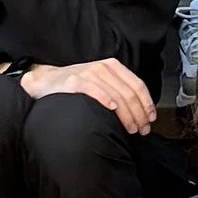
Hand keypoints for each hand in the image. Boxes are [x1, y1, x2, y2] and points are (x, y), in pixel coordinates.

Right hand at [19, 56, 155, 133]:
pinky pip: (94, 90)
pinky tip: (111, 110)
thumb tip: (140, 111)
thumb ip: (118, 91)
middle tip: (142, 129)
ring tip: (131, 129)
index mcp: (112, 67)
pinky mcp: (75, 82)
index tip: (151, 119)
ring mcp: (88, 74)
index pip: (137, 85)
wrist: (46, 81)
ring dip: (127, 114)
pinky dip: (105, 100)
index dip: (147, 104)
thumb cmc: (75, 86)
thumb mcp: (101, 83)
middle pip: (129, 93)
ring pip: (116, 95)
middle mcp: (102, 69)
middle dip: (139, 114)